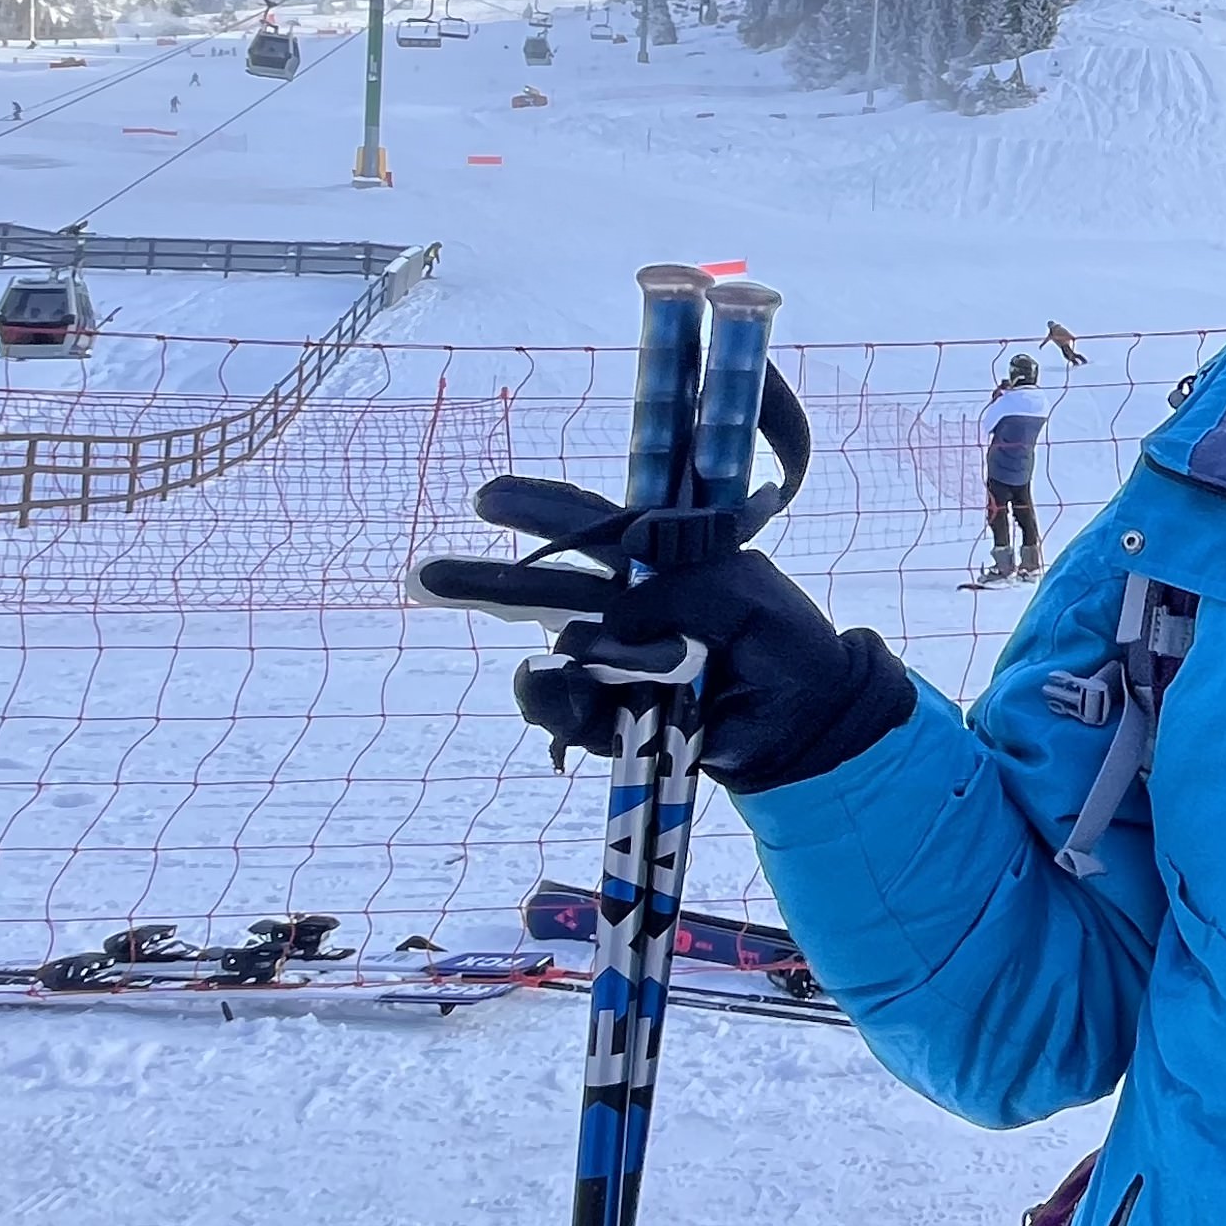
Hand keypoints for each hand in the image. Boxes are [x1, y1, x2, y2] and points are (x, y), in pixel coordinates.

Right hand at [417, 477, 912, 795]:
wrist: (801, 725)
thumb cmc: (784, 643)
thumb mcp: (748, 597)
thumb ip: (684, 591)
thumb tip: (613, 620)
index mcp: (657, 563)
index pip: (589, 526)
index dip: (539, 510)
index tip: (488, 500)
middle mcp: (624, 610)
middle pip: (540, 591)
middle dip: (482, 583)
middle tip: (423, 577)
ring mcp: (613, 665)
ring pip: (550, 662)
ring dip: (551, 672)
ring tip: (569, 679)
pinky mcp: (612, 717)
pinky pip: (569, 715)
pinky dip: (570, 712)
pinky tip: (587, 711)